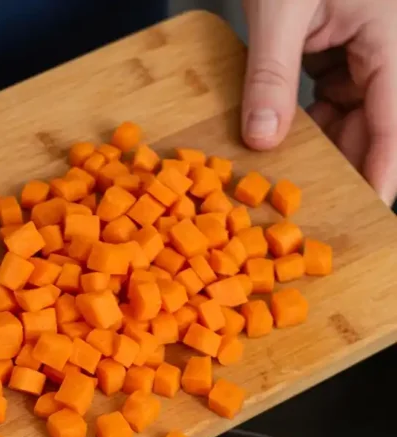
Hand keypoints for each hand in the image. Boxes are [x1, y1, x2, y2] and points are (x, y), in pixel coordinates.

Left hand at [242, 1, 396, 204]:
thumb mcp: (279, 9)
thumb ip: (271, 74)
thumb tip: (262, 139)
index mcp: (388, 36)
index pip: (392, 118)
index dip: (383, 166)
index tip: (371, 206)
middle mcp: (381, 48)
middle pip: (373, 122)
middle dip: (344, 162)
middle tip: (313, 205)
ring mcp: (359, 49)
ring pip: (349, 115)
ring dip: (320, 144)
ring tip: (291, 175)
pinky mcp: (336, 48)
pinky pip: (328, 98)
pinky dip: (306, 121)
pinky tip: (283, 138)